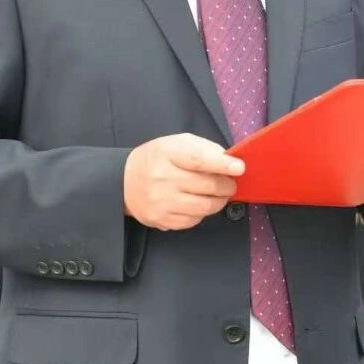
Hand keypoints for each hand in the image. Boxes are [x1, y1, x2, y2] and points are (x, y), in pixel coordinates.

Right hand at [124, 133, 243, 230]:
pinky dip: (203, 212)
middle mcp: (162, 178)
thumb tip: (228, 160)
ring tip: (219, 194)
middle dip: (227, 185)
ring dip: (219, 201)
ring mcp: (162, 202)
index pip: (199, 159)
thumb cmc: (156, 159)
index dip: (222, 164)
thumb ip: (203, 148)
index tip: (239, 167)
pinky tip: (198, 203)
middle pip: (207, 186)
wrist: (124, 182)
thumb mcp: (175, 143)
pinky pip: (194, 220)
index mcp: (167, 153)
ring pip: (205, 207)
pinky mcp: (162, 220)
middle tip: (231, 182)